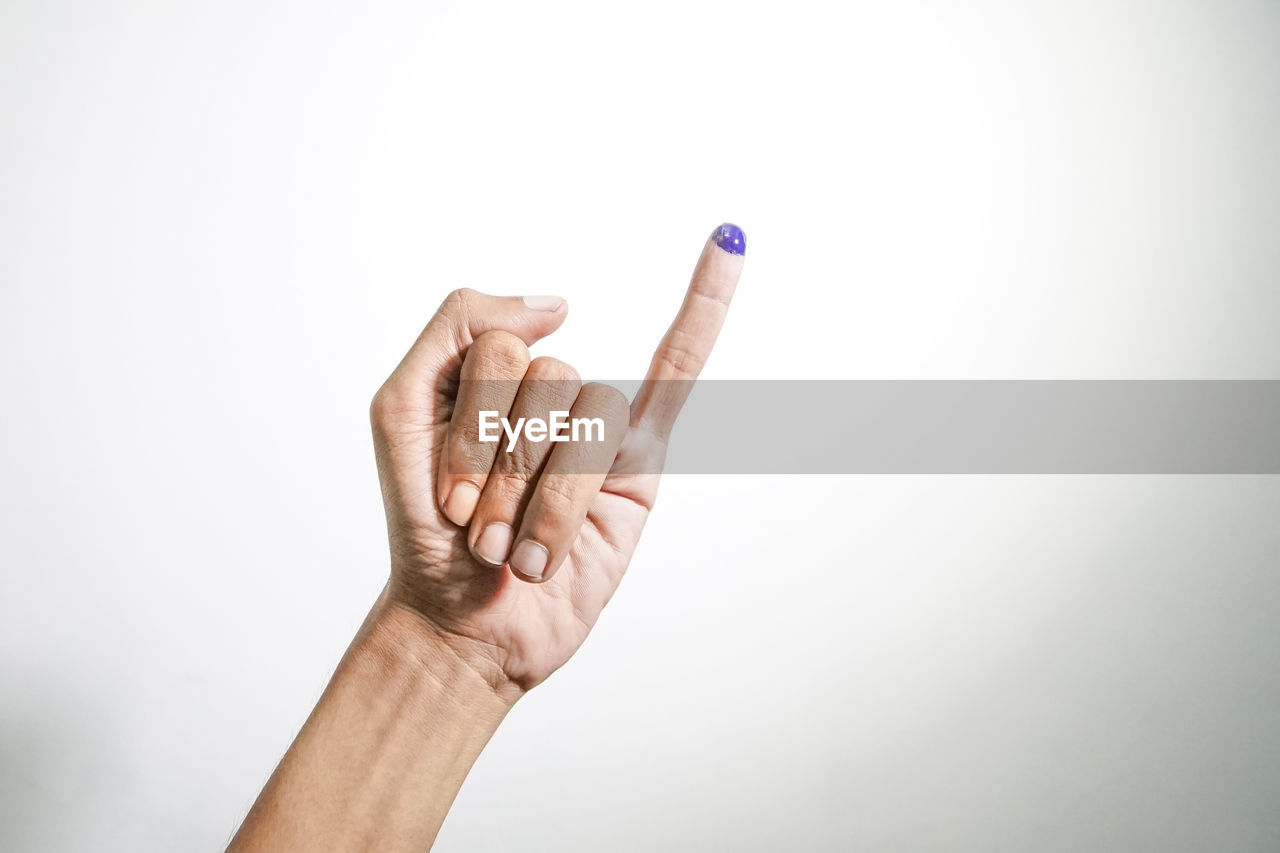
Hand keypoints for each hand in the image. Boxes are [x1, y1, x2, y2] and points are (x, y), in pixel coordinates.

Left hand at [368, 225, 744, 699]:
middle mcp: (546, 393)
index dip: (472, 428)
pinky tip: (726, 246)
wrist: (461, 625)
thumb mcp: (401, 412)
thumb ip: (456, 330)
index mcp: (489, 374)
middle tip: (482, 536)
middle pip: (551, 379)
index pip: (502, 347)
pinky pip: (678, 374)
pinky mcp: (642, 466)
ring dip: (547, 500)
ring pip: (594, 418)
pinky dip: (704, 309)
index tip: (447, 500)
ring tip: (519, 554)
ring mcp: (596, 428)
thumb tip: (557, 301)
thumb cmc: (425, 530)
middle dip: (507, 469)